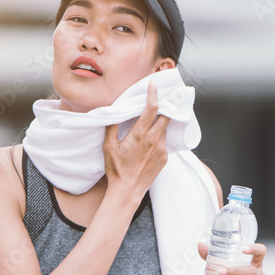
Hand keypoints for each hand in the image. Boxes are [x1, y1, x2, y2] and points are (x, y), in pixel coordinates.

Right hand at [103, 80, 170, 200]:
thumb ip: (111, 126)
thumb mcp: (108, 146)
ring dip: (161, 122)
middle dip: (166, 105)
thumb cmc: (116, 169)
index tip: (154, 84)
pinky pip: (164, 141)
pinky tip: (151, 137)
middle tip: (164, 96)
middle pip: (166, 116)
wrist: (128, 191)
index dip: (154, 94)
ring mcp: (161, 149)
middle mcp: (154, 140)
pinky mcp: (165, 158)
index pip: (151, 109)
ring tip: (155, 117)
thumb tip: (112, 111)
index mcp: (140, 135)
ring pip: (165, 129)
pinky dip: (159, 135)